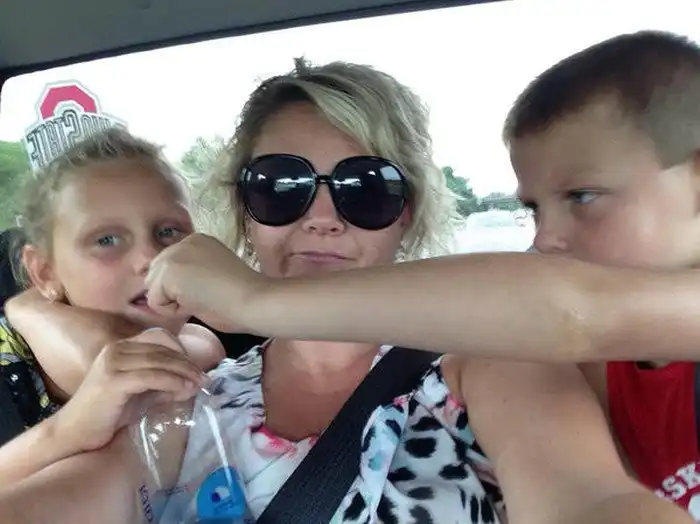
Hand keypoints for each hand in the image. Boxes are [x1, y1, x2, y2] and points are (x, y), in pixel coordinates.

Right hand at [51, 328, 206, 451]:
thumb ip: (165, 384)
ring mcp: (113, 363)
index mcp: (121, 347)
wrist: (76, 433)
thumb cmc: (108, 414)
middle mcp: (116, 349)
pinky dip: (172, 382)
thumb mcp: (143, 394)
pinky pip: (152, 376)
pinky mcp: (114, 381)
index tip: (196, 368)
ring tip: (198, 385)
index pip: (159, 337)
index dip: (181, 350)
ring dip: (183, 373)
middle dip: (187, 363)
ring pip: (160, 360)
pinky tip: (184, 390)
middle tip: (204, 379)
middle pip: (163, 348)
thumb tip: (193, 382)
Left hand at [146, 233, 267, 332]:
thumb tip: (172, 290)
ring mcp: (174, 255)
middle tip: (205, 297)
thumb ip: (192, 274)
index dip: (184, 287)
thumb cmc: (243, 296)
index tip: (210, 290)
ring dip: (173, 302)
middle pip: (156, 276)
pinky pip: (156, 303)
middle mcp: (183, 242)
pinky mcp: (169, 272)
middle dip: (173, 293)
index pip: (169, 268)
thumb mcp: (213, 275)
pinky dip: (173, 311)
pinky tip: (196, 304)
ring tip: (201, 299)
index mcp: (197, 241)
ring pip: (154, 289)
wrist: (254, 300)